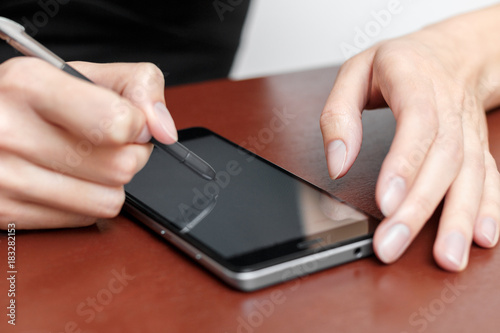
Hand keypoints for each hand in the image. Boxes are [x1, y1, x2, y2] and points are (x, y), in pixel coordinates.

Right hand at [0, 58, 176, 228]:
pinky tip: (65, 179)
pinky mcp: (6, 212)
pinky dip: (85, 201)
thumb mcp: (81, 73)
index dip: (137, 125)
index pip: (117, 124)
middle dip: (128, 155)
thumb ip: (137, 85)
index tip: (128, 121)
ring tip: (85, 160)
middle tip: (107, 142)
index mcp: (31, 86)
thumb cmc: (29, 100)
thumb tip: (162, 128)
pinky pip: (84, 218)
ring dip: (109, 182)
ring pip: (108, 200)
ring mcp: (5, 177)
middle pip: (121, 167)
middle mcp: (11, 132)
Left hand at [320, 6, 499, 270]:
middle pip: (442, 159)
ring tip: (446, 257)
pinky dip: (489, 208)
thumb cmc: (397, 63)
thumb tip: (337, 163)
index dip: (404, 163)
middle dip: (419, 207)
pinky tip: (482, 237)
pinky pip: (489, 177)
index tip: (386, 201)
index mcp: (414, 79)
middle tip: (392, 244)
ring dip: (458, 218)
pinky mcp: (477, 146)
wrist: (450, 52)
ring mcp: (467, 128)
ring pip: (470, 174)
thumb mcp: (355, 72)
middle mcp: (448, 105)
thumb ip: (339, 116)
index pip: (416, 122)